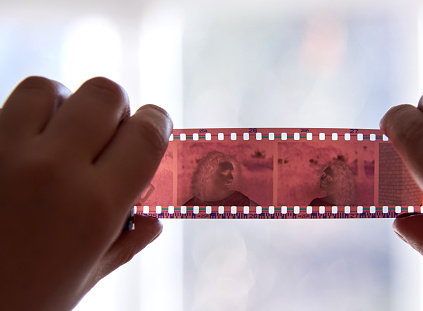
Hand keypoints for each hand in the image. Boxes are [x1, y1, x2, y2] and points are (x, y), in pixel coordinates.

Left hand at [0, 77, 171, 309]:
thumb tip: (153, 222)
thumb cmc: (23, 299)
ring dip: (63, 105)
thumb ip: (127, 242)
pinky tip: (23, 149)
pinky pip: (5, 108)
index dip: (159, 122)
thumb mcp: (85, 276)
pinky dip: (22, 119)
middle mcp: (54, 168)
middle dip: (115, 109)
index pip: (147, 133)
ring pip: (49, 88)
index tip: (155, 126)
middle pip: (104, 93)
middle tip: (107, 134)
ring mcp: (5, 152)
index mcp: (96, 205)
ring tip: (58, 134)